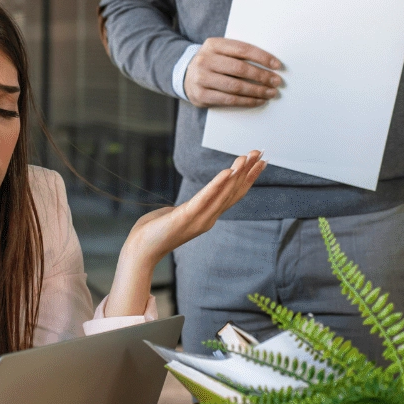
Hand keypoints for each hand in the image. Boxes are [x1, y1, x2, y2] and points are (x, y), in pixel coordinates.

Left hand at [105, 151, 267, 316]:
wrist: (142, 249)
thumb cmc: (157, 231)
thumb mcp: (179, 215)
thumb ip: (192, 207)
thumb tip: (196, 201)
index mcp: (208, 215)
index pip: (233, 194)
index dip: (248, 178)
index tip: (261, 163)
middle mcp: (208, 218)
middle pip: (233, 192)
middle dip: (248, 171)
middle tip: (260, 153)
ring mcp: (199, 218)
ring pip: (223, 193)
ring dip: (236, 174)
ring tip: (245, 158)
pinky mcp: (186, 217)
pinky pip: (205, 198)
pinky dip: (217, 185)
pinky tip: (227, 172)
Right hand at [184, 37, 282, 107]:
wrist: (186, 76)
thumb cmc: (212, 63)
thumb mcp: (220, 51)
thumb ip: (238, 53)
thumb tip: (269, 63)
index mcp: (213, 44)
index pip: (242, 49)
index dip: (262, 57)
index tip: (277, 65)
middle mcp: (205, 60)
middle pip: (240, 68)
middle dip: (262, 76)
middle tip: (276, 81)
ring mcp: (202, 78)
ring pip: (236, 86)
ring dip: (257, 91)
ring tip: (271, 92)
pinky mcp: (201, 95)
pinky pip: (229, 100)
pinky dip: (247, 101)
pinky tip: (258, 100)